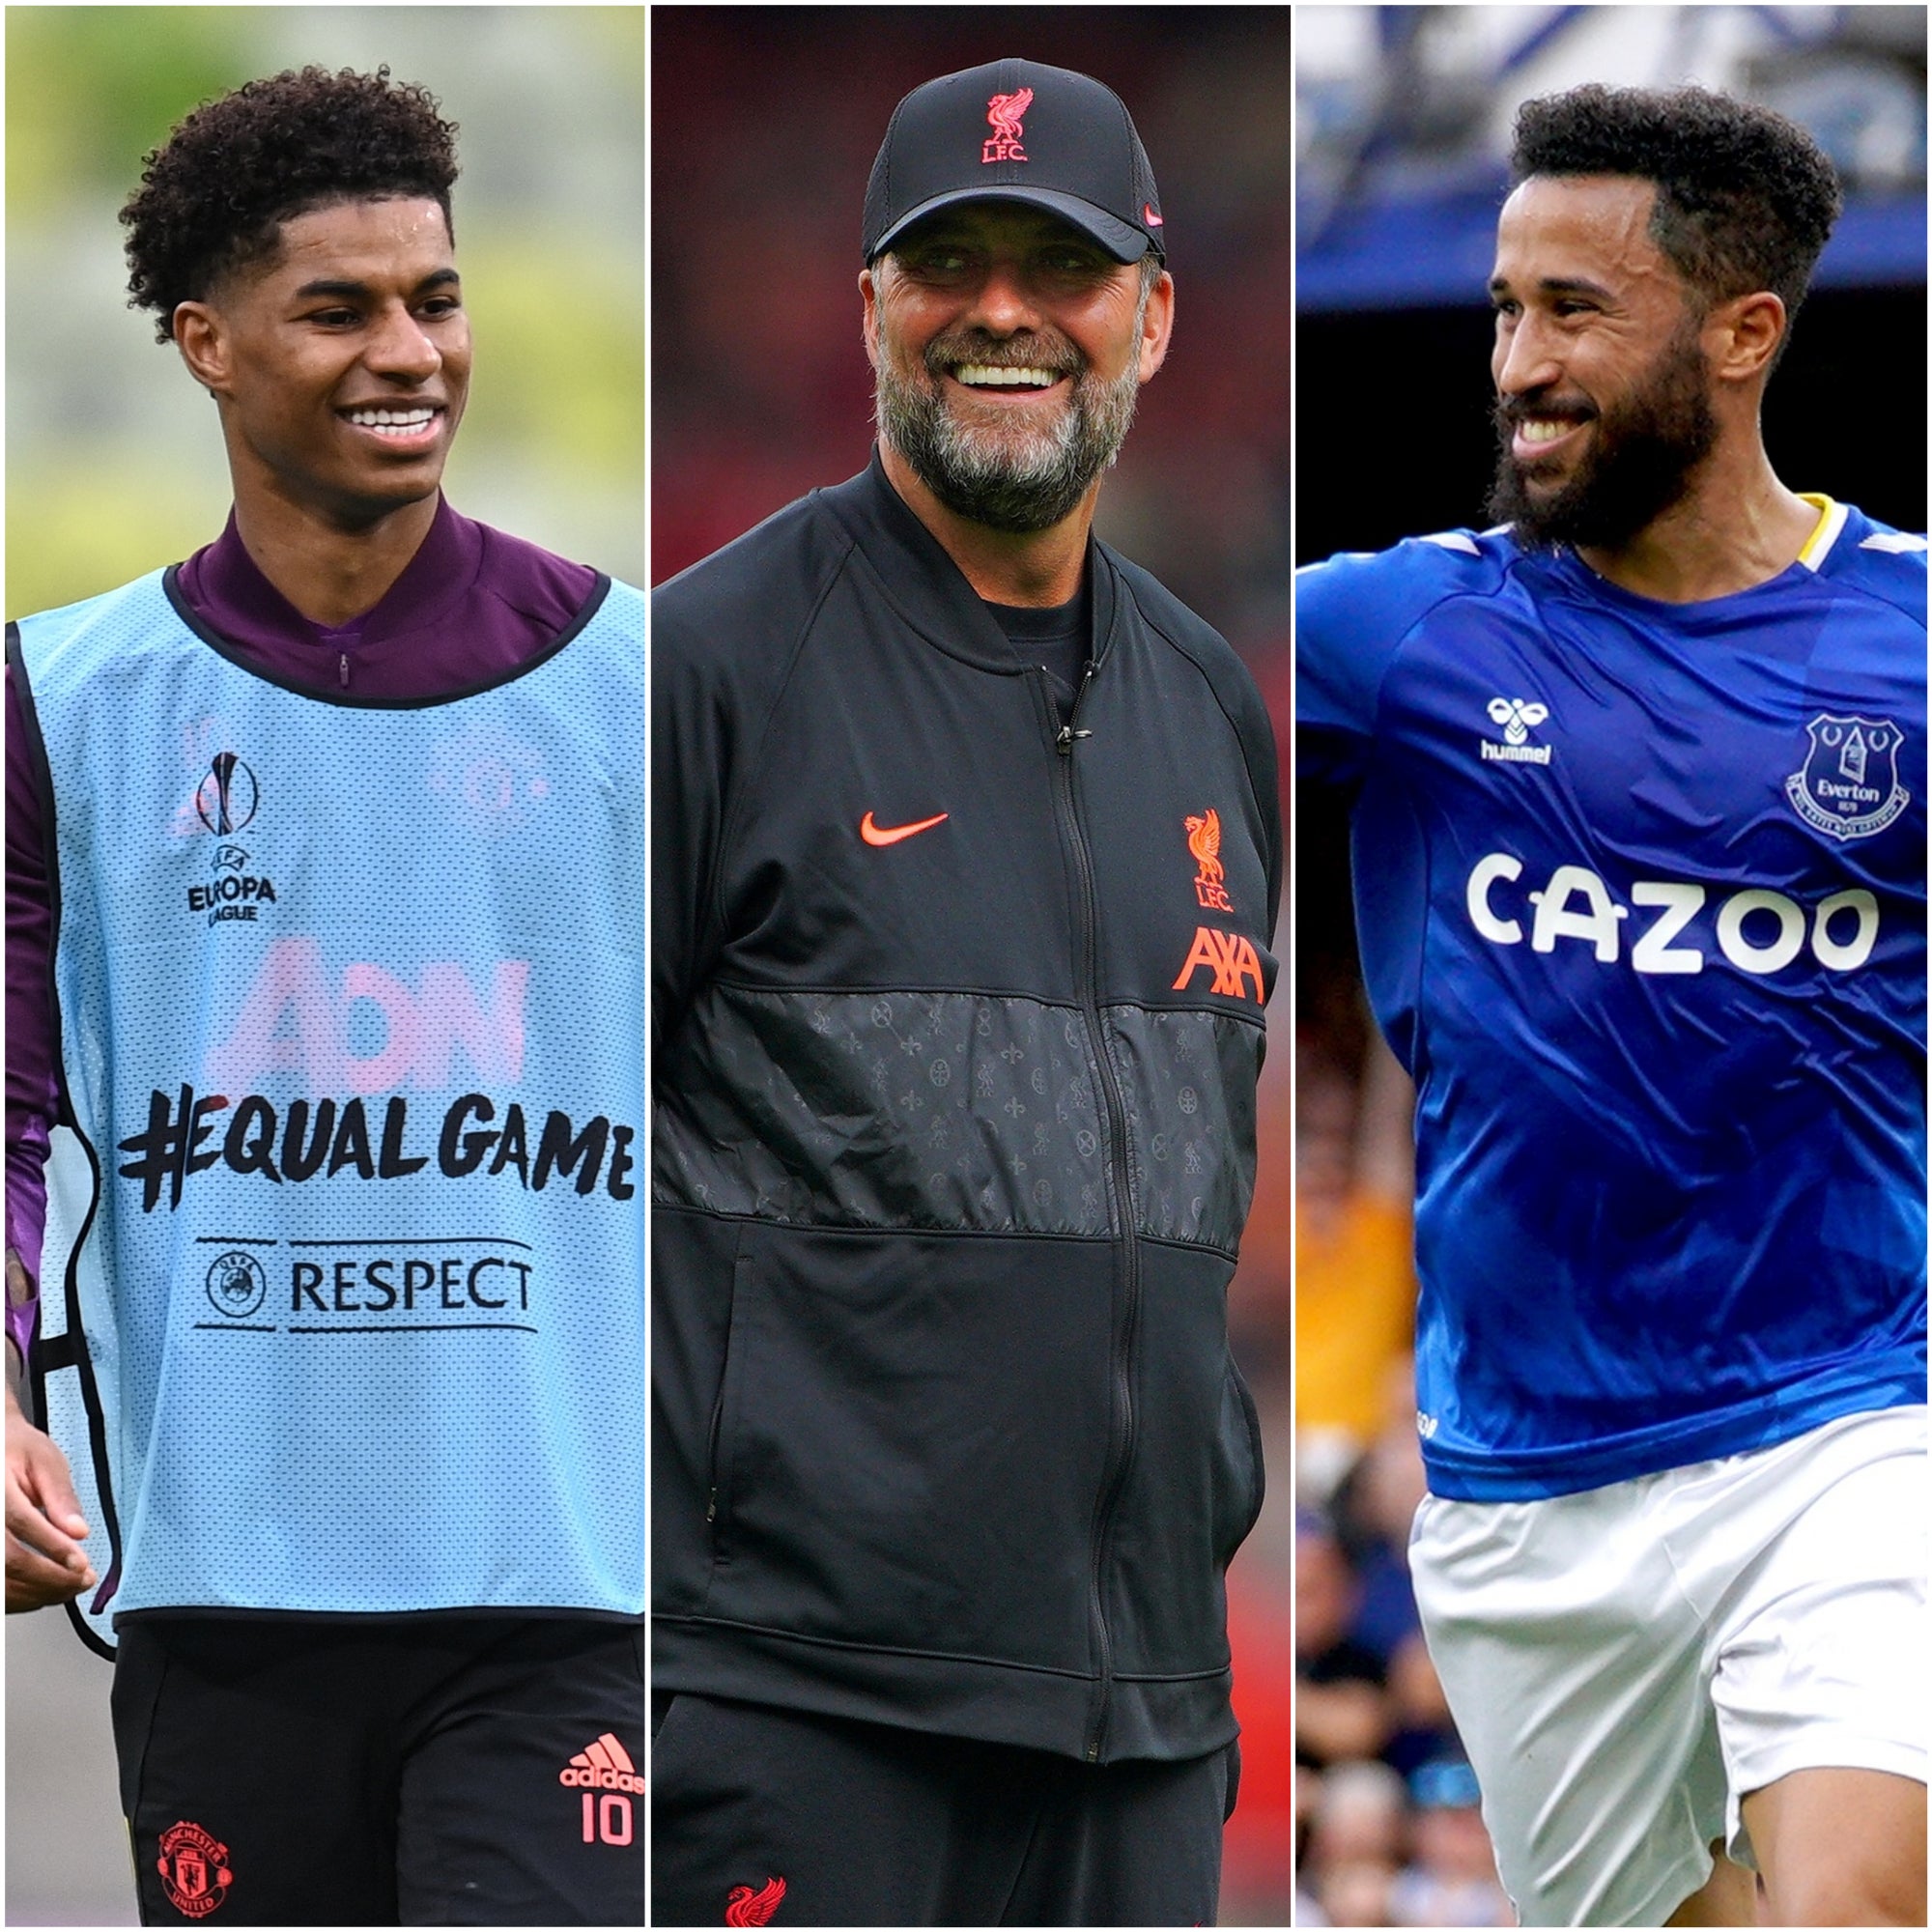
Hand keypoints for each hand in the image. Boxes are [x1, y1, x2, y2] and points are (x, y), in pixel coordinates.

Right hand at [6, 1382, 93, 1611]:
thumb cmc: (16, 1450)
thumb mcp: (45, 1461)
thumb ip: (61, 1497)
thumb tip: (78, 1532)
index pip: (22, 1523)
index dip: (53, 1547)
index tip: (81, 1564)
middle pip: (8, 1561)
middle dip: (51, 1577)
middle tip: (83, 1580)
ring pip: (1, 1582)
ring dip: (37, 1592)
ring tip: (72, 1587)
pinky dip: (21, 1596)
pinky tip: (46, 1591)